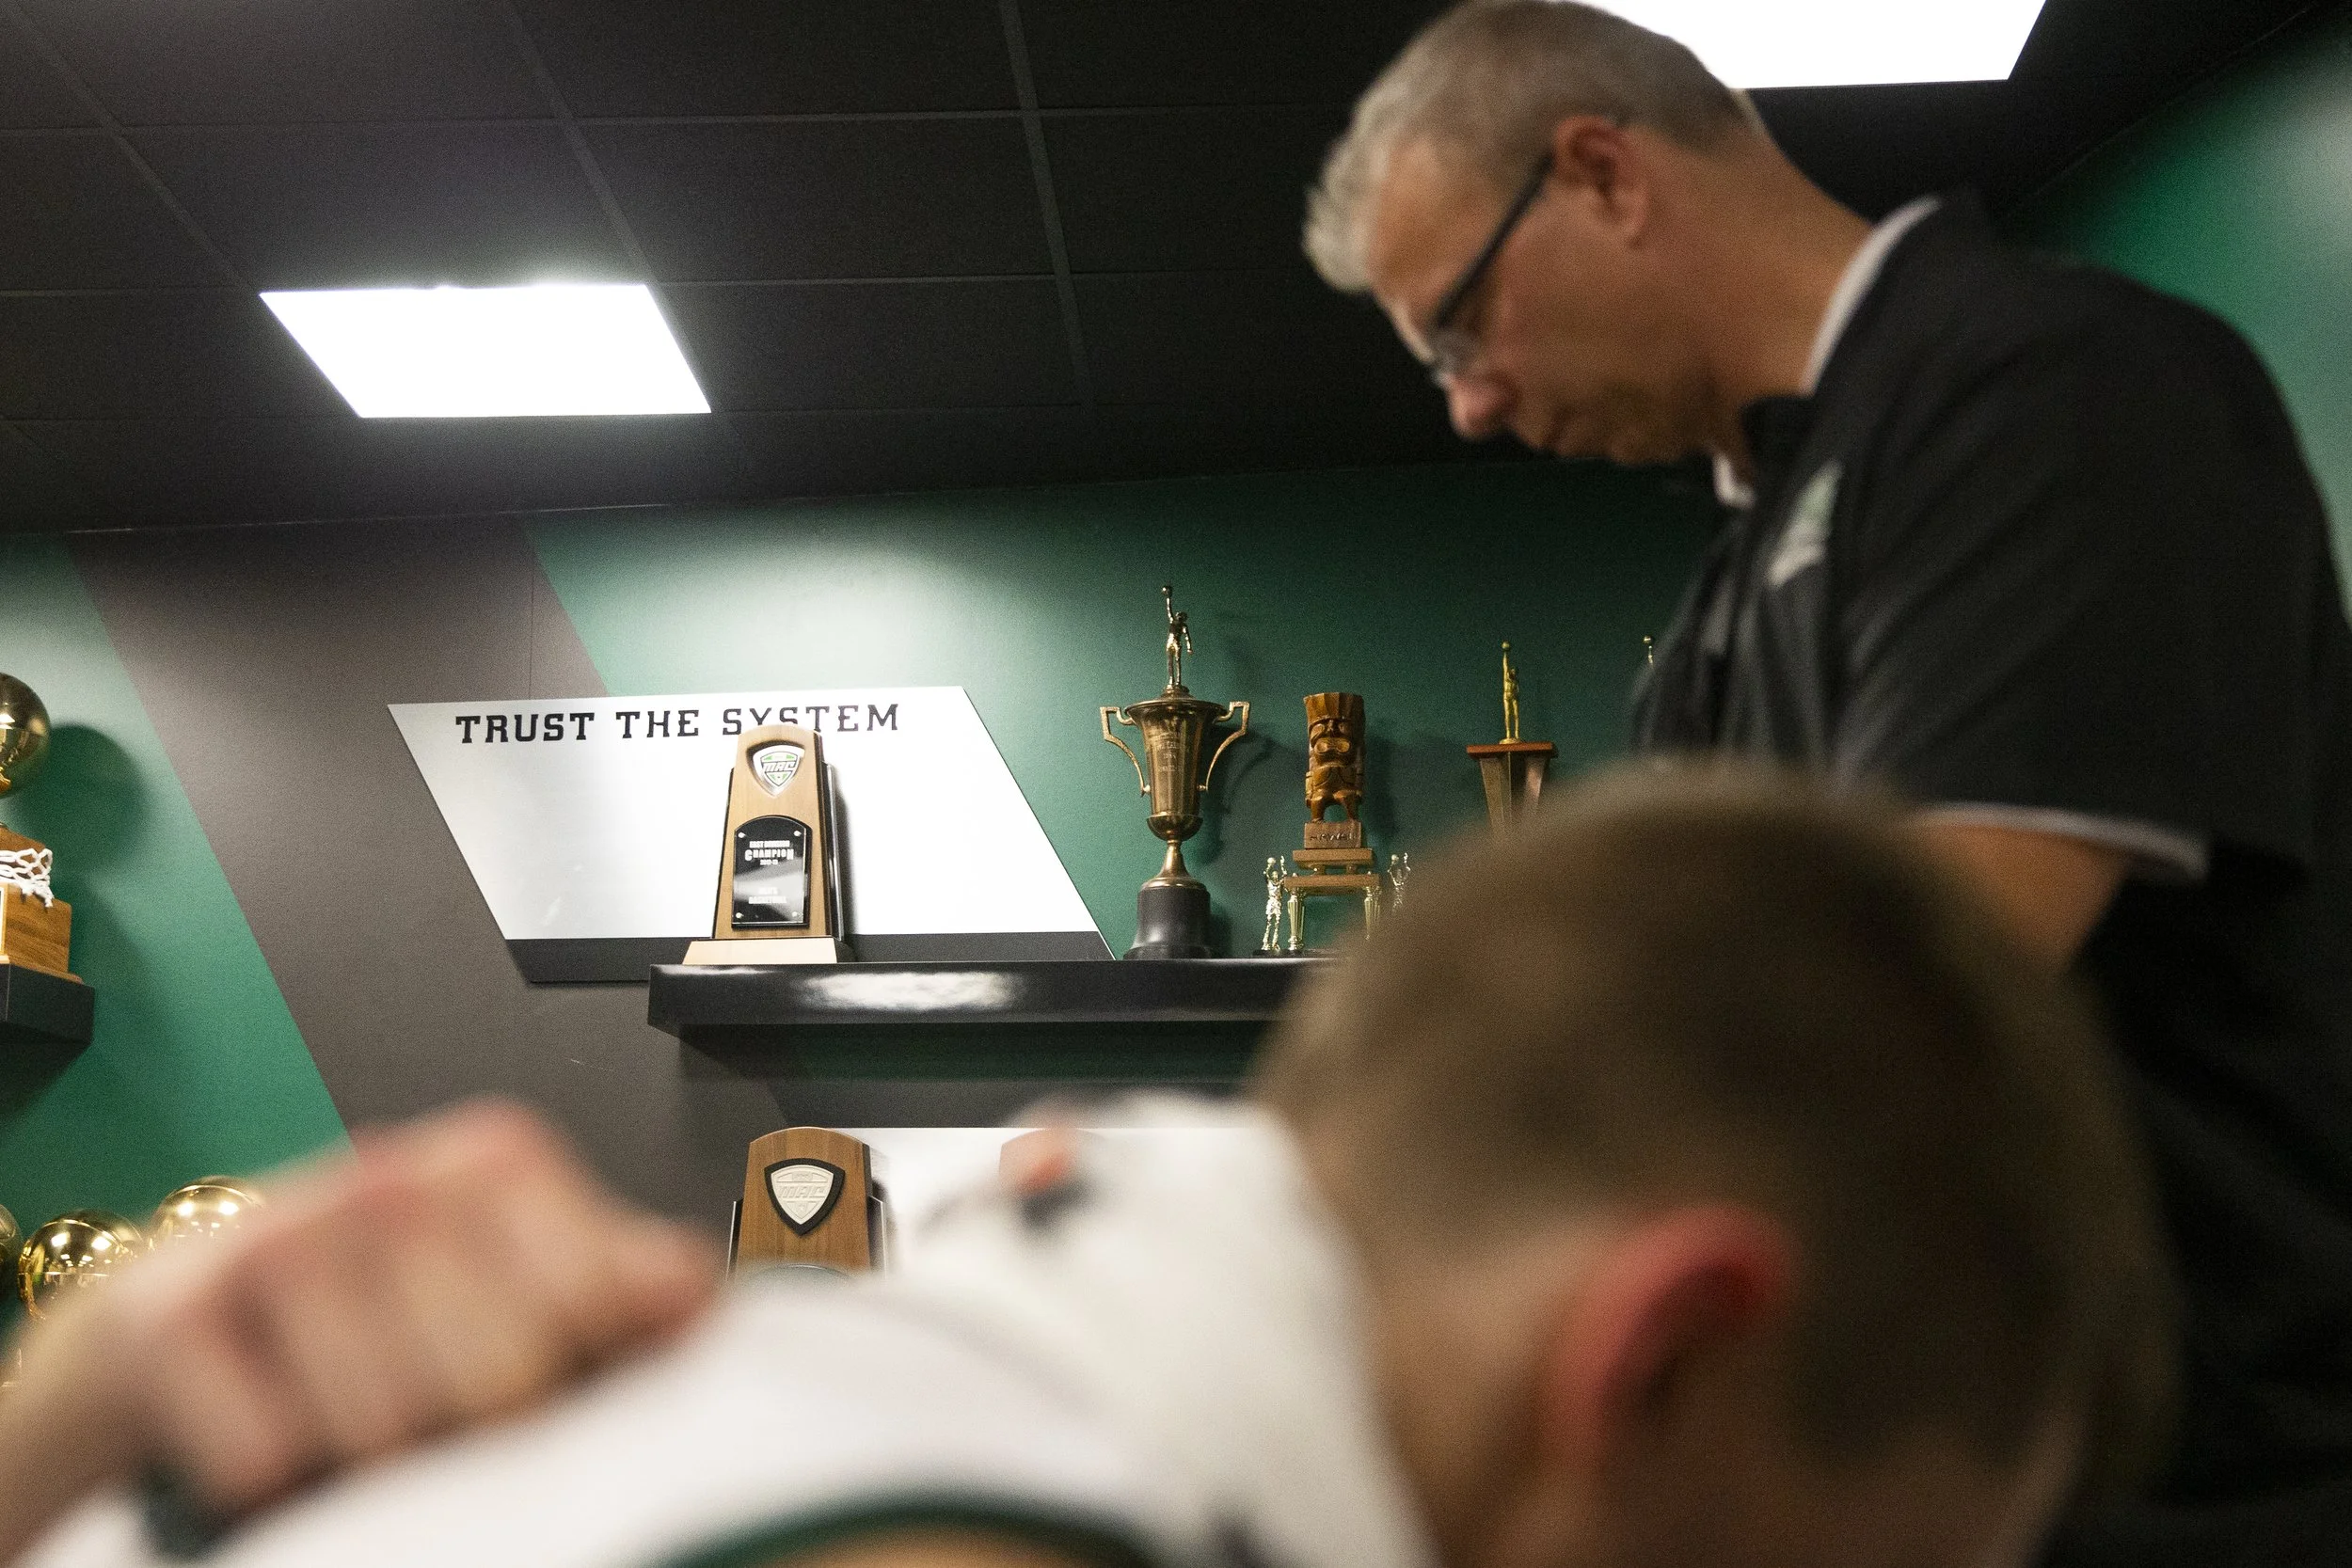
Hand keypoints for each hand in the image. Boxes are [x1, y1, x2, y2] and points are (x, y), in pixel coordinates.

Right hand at [0, 1101, 719, 1558]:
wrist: (178, 1328)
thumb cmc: (384, 1316)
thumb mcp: (518, 1283)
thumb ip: (624, 1288)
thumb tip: (695, 1296)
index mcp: (501, 1160)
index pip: (602, 1305)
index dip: (582, 1379)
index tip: (550, 1384)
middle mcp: (395, 1179)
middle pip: (501, 1383)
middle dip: (476, 1437)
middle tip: (439, 1426)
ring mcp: (282, 1236)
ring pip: (386, 1432)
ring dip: (377, 1471)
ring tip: (359, 1439)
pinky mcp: (169, 1318)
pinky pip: (266, 1460)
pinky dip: (278, 1488)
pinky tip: (278, 1445)